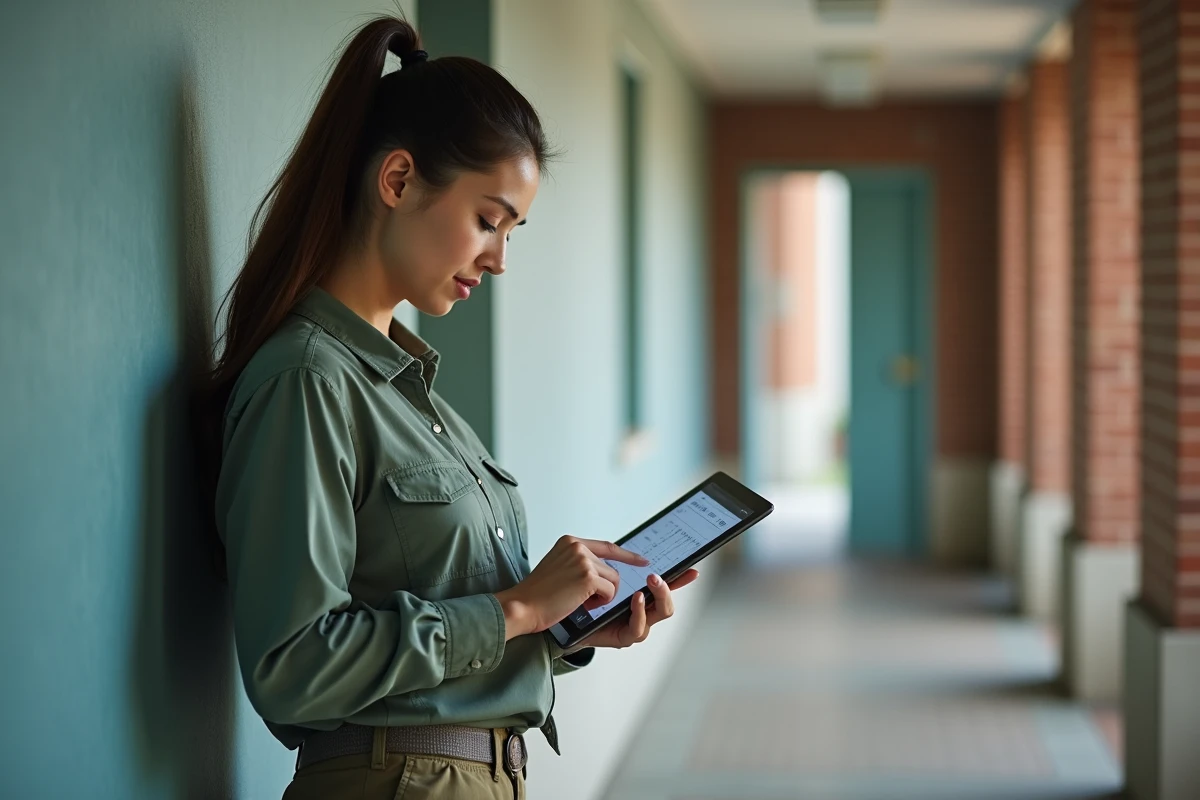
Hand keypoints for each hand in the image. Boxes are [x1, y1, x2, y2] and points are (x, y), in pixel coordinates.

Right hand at [494, 536, 649, 638]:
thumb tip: (602, 571)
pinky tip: (580, 603)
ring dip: (601, 596)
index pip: (607, 546)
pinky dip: (599, 602)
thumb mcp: (558, 567)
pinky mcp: (588, 576)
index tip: (642, 560)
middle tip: (582, 598)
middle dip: (604, 588)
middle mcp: (578, 547)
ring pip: (613, 580)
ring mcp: (583, 560)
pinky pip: (610, 591)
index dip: (626, 555)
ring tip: (578, 600)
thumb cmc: (537, 594)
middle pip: (611, 568)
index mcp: (570, 541)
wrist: (522, 606)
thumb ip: (578, 563)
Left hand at [567, 568, 699, 651]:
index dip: (680, 579)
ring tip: (648, 585)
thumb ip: (613, 560)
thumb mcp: (597, 570)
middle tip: (654, 576)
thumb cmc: (577, 593)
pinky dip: (639, 612)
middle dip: (667, 587)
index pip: (664, 585)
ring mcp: (634, 624)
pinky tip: (636, 599)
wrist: (556, 614)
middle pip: (667, 602)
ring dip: (657, 597)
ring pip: (660, 613)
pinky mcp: (622, 636)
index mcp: (639, 594)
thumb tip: (630, 546)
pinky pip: (638, 628)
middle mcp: (641, 611)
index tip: (692, 570)